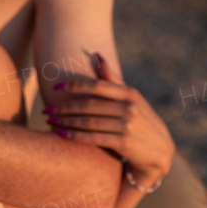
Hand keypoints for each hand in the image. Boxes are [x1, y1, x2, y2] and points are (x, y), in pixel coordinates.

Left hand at [46, 53, 174, 185]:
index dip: (74, 86)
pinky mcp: (124, 144)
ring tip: (50, 121)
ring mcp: (127, 126)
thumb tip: (96, 54)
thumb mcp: (132, 98)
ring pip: (89, 122)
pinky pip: (93, 138)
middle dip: (64, 107)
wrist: (160, 152)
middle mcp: (129, 108)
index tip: (56, 87)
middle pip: (89, 105)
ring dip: (66, 121)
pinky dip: (75, 136)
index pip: (97, 86)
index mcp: (130, 94)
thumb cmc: (141, 121)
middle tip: (46, 109)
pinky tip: (62, 134)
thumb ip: (112, 79)